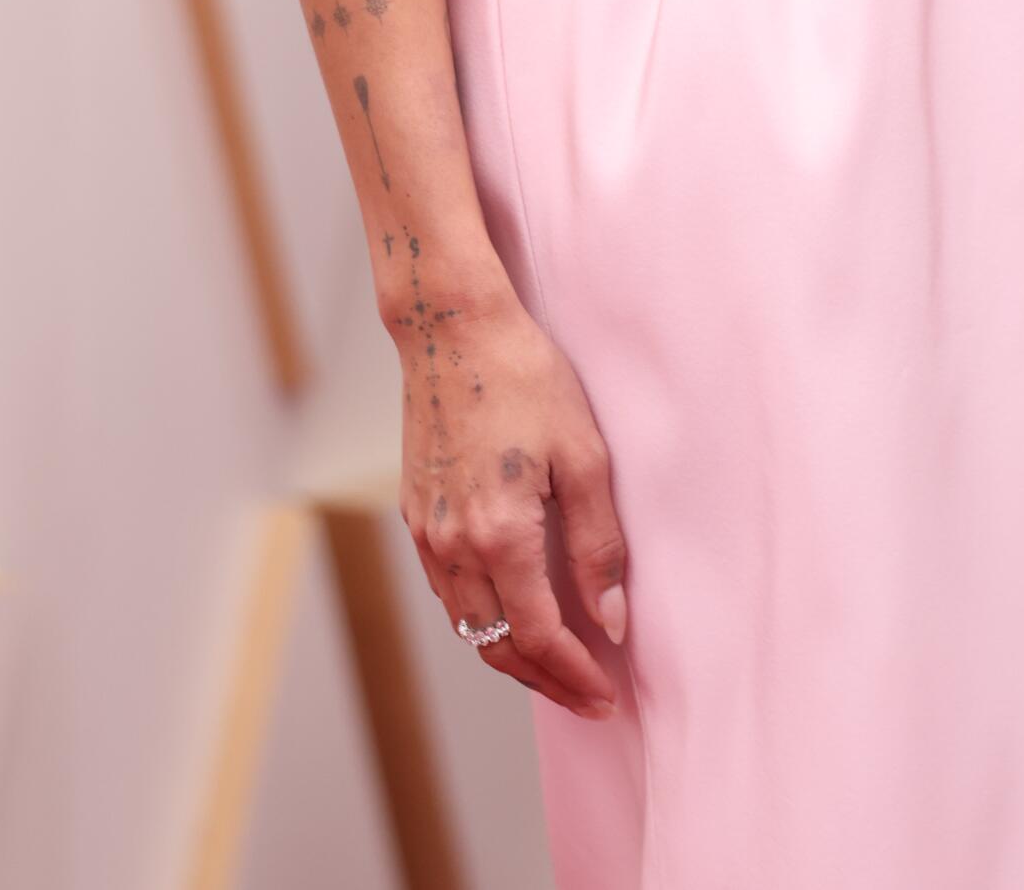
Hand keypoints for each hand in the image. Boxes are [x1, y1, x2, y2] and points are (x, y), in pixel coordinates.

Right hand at [394, 286, 628, 720]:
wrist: (451, 326)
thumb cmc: (524, 377)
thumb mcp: (584, 455)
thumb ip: (598, 545)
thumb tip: (611, 620)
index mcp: (500, 533)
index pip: (539, 637)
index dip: (574, 675)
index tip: (606, 694)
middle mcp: (453, 543)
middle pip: (498, 646)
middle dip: (545, 681)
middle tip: (587, 697)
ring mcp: (426, 530)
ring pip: (467, 625)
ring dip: (511, 655)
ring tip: (556, 665)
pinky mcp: (413, 511)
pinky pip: (447, 589)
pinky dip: (480, 617)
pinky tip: (510, 611)